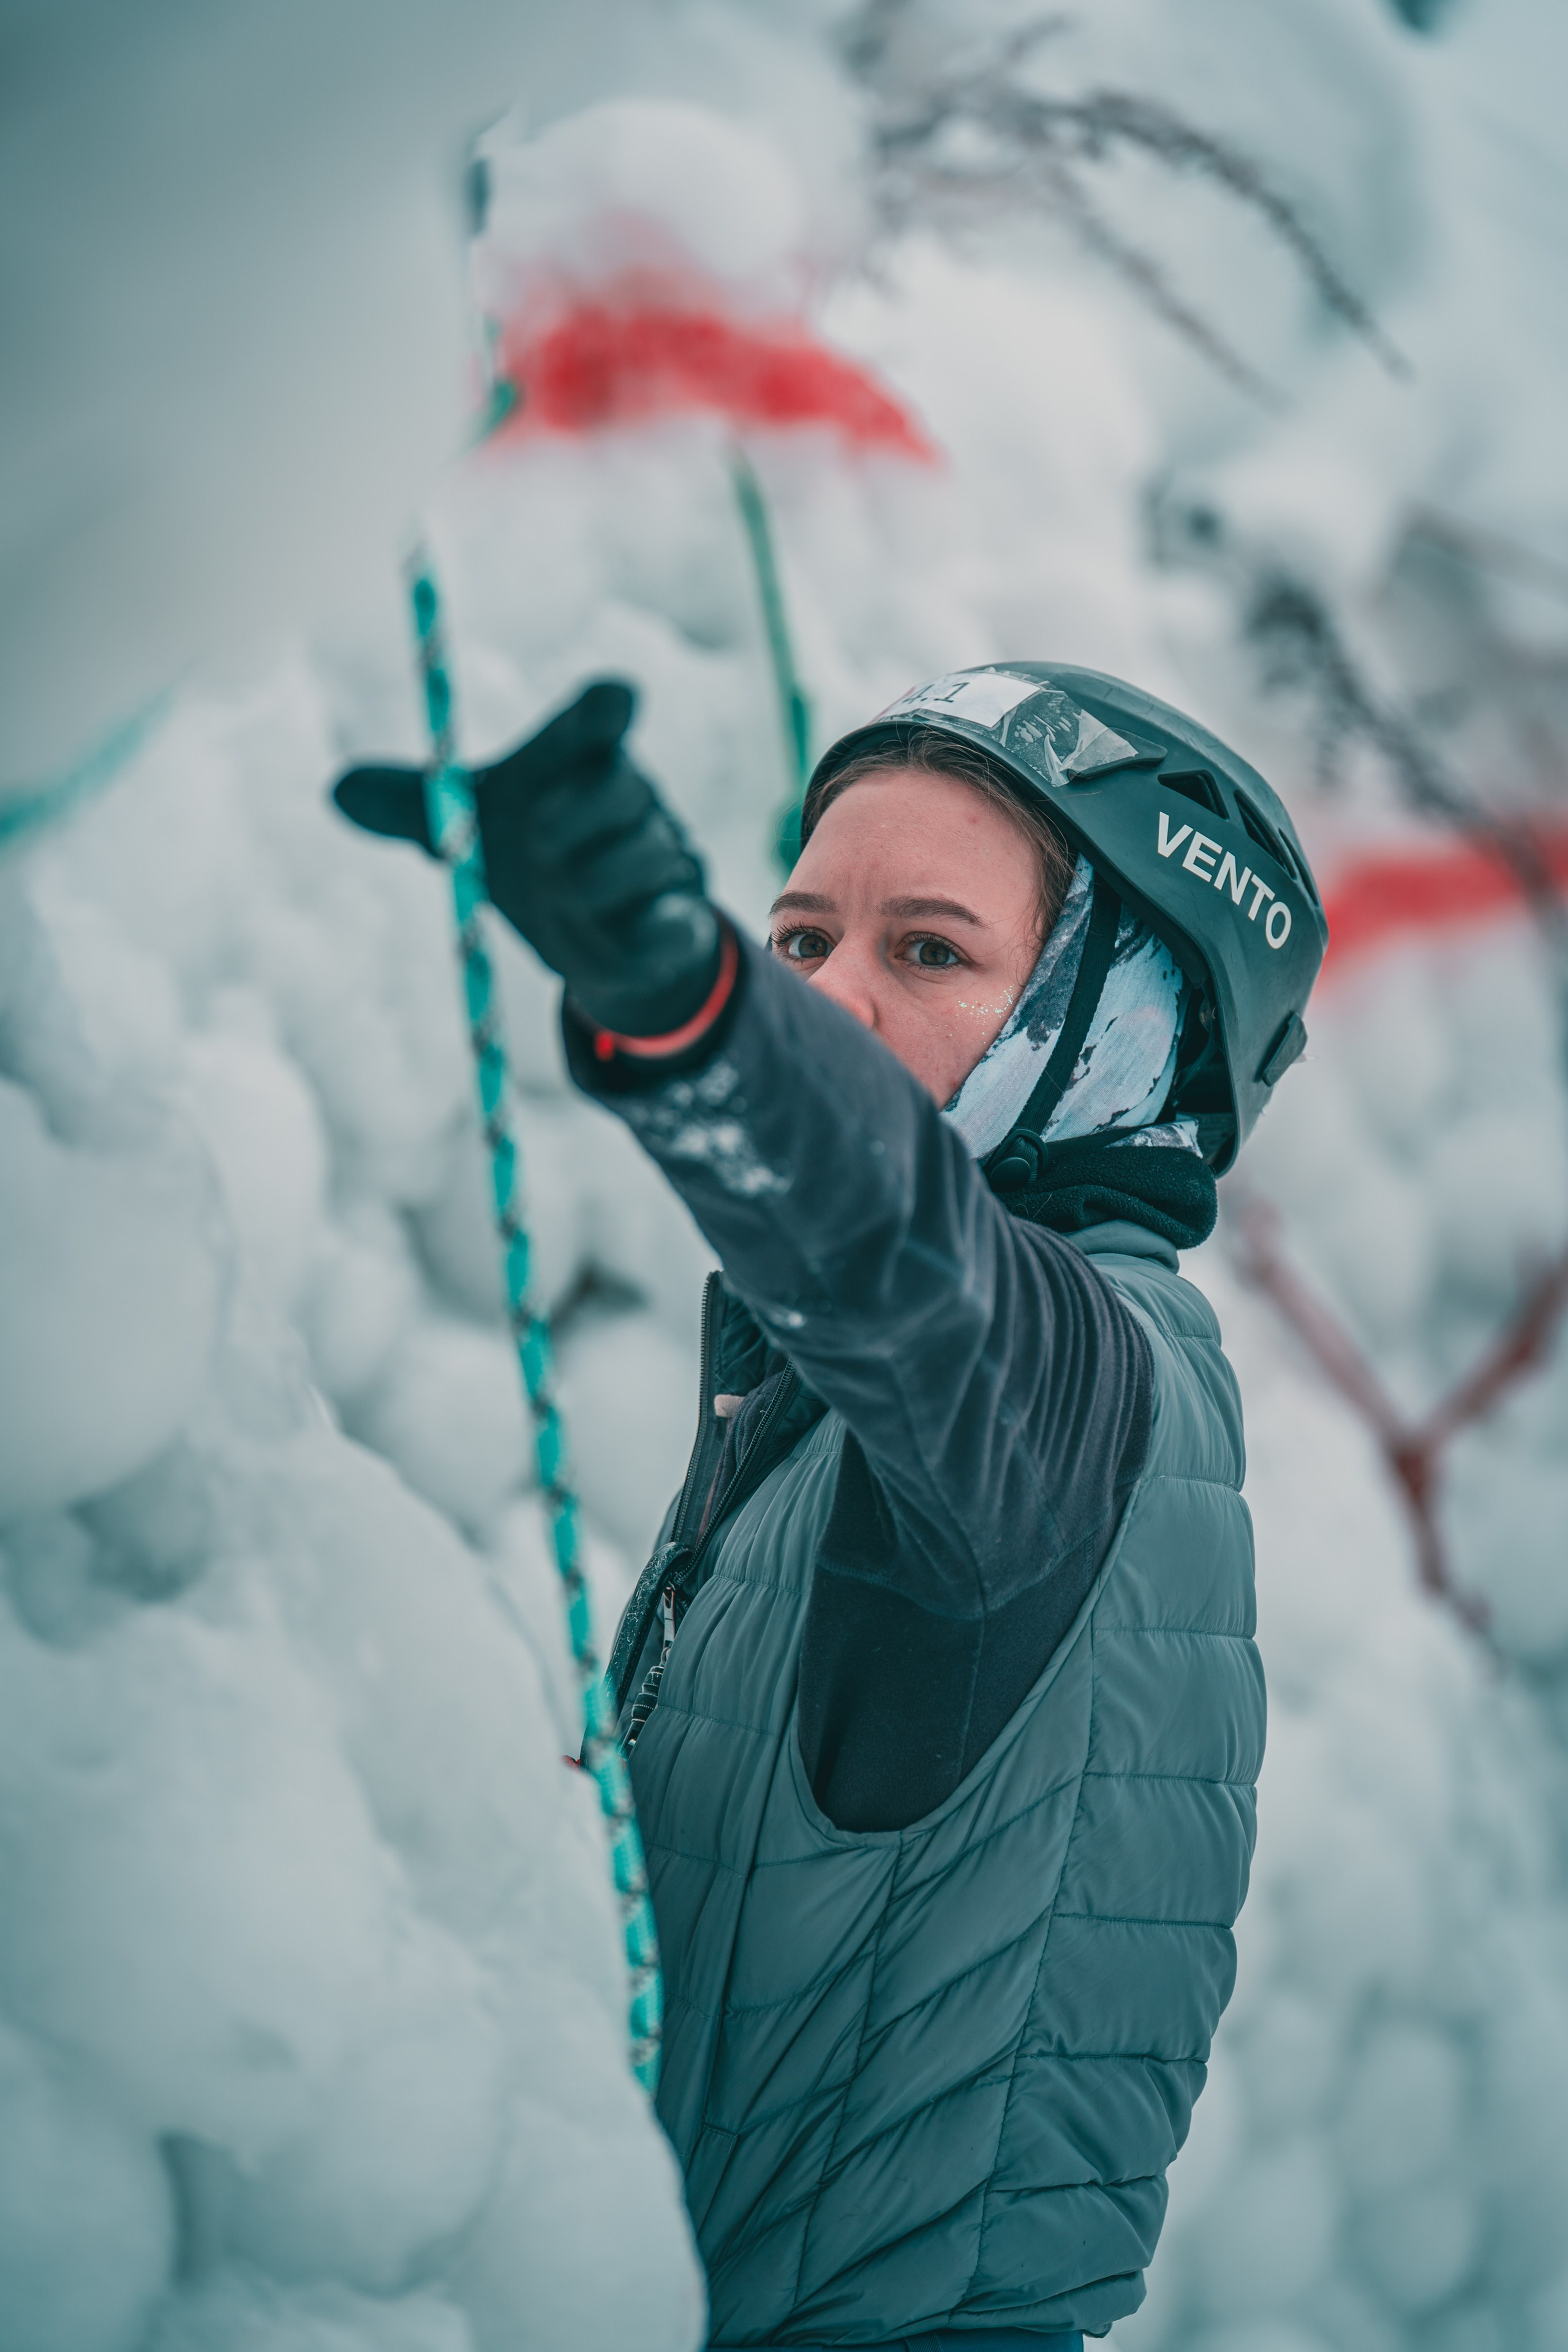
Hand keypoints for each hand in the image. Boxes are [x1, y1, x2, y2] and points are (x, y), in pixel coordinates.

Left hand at [333, 679, 720, 1036]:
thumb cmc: (530, 863)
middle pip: (618, 788)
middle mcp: (633, 796)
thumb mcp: (470, 830)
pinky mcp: (684, 918)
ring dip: (585, 894)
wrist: (592, 945)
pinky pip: (668, 921)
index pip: (601, 715)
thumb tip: (336, 790)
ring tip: (566, 903)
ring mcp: (666, 854)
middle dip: (571, 824)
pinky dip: (642, 930)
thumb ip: (412, 806)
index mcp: (583, 759)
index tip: (617, 699)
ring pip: (633, 863)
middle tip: (539, 848)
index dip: (609, 706)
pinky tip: (630, 930)